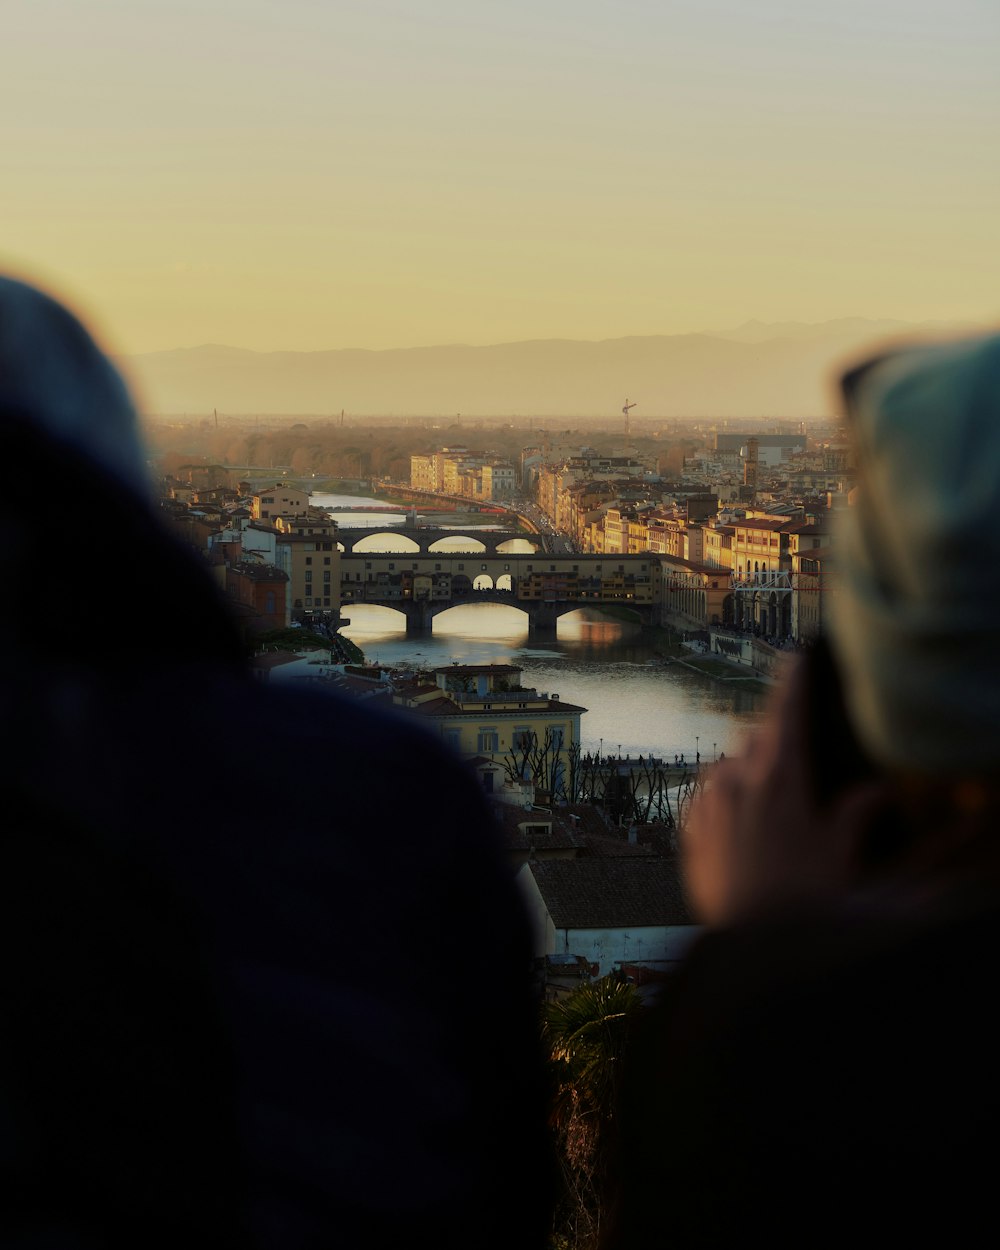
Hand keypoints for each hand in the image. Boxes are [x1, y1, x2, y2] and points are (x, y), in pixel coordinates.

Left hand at [683, 656, 884, 925]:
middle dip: (773, 749)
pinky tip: (738, 834)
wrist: (750, 939)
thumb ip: (856, 812)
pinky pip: (703, 800)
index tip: (794, 658)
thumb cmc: (801, 895)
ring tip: (766, 818)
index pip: (787, 715)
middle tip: (791, 784)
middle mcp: (737, 780)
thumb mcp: (840, 852)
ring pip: (726, 768)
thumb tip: (877, 791)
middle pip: (755, 741)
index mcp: (780, 778)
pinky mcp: (686, 828)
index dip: (793, 684)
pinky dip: (720, 805)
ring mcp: (707, 803)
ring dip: (744, 777)